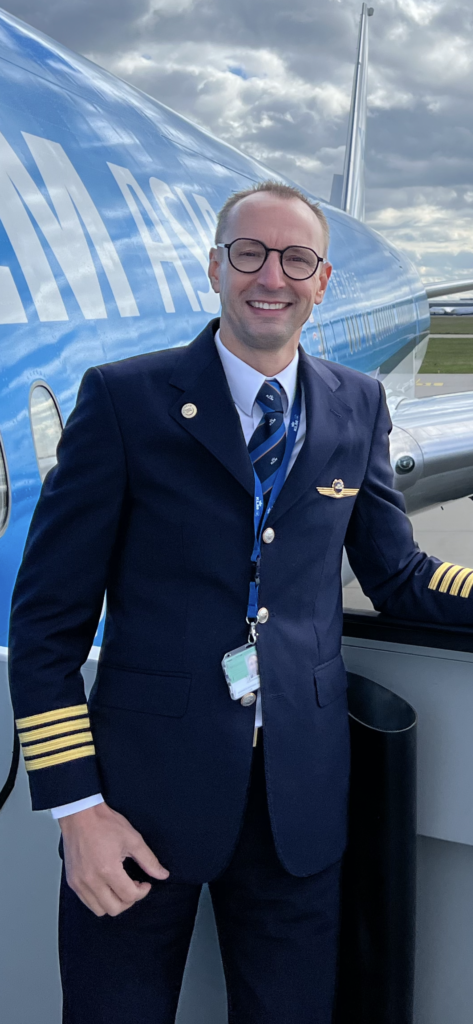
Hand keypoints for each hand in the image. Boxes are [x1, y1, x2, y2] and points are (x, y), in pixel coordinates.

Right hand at [59, 801, 168, 916]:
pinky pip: (87, 902)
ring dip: (113, 903)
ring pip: (99, 910)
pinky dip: (99, 899)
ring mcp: (79, 883)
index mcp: (108, 869)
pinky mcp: (72, 882)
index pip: (129, 896)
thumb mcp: (133, 839)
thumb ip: (149, 860)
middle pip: (114, 909)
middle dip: (129, 901)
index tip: (145, 883)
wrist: (79, 815)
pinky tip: (106, 885)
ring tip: (119, 886)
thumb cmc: (105, 824)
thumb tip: (162, 875)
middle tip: (134, 886)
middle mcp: (91, 880)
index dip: (142, 892)